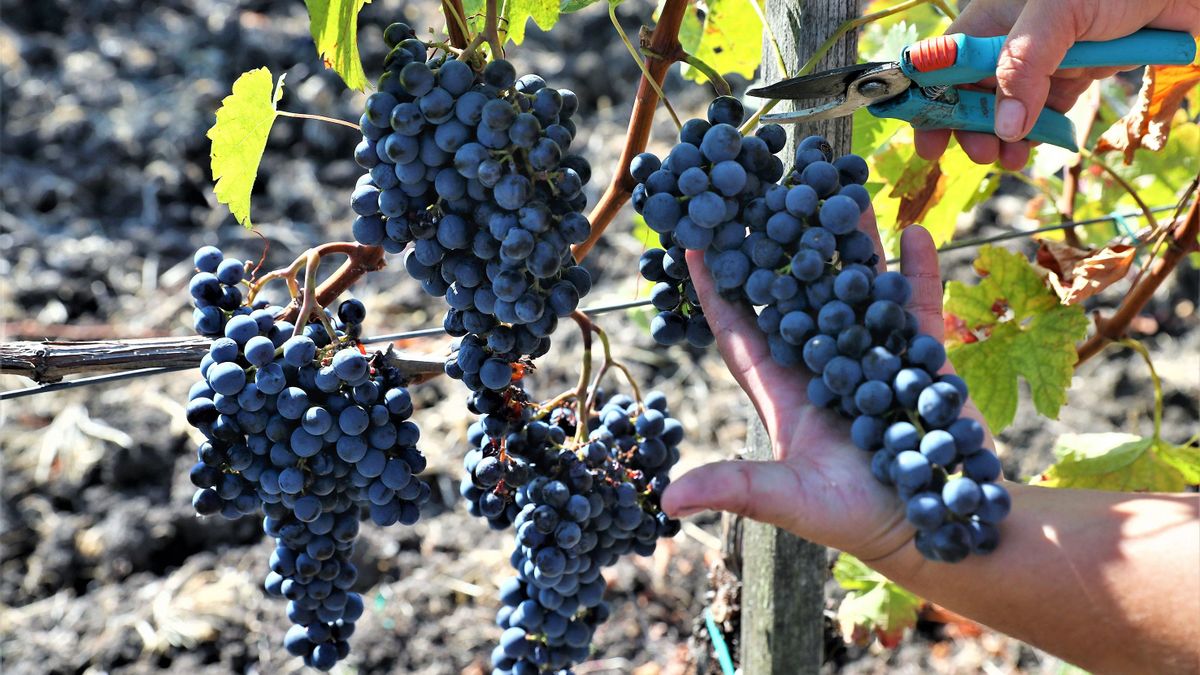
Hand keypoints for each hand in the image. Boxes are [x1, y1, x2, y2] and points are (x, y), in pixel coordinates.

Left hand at [660, 210, 991, 561]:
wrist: (930, 529)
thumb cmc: (850, 518)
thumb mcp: (788, 500)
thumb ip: (735, 488)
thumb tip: (669, 500)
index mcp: (780, 387)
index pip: (737, 328)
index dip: (714, 287)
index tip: (691, 240)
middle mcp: (820, 362)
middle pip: (794, 289)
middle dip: (778, 242)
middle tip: (764, 187)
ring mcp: (870, 354)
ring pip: (855, 284)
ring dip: (849, 241)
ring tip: (839, 189)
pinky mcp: (918, 359)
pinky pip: (917, 305)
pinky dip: (917, 272)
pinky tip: (916, 232)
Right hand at [914, 0, 1199, 169]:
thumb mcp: (1058, 12)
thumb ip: (1025, 65)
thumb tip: (1006, 127)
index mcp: (993, 18)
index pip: (946, 64)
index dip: (931, 101)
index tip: (929, 140)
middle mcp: (1011, 40)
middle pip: (973, 93)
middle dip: (969, 128)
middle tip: (980, 154)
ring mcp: (1044, 60)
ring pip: (1008, 109)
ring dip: (1003, 139)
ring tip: (1008, 159)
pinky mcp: (1075, 76)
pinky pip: (1046, 113)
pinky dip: (1037, 135)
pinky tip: (1032, 149)